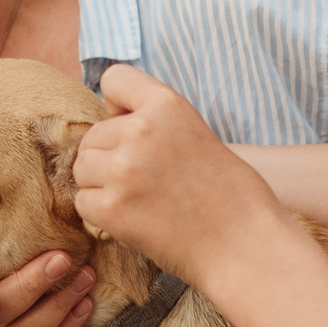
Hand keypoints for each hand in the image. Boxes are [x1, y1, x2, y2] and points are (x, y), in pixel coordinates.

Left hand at [73, 65, 288, 281]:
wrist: (244, 246)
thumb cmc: (232, 196)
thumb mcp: (198, 135)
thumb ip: (157, 122)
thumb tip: (110, 115)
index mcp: (167, 105)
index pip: (114, 79)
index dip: (118, 105)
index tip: (129, 127)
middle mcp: (140, 131)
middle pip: (93, 135)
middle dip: (110, 156)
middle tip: (146, 181)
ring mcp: (122, 170)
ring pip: (83, 168)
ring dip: (101, 185)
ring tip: (140, 200)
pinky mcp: (111, 208)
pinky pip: (83, 202)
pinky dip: (101, 214)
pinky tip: (135, 220)